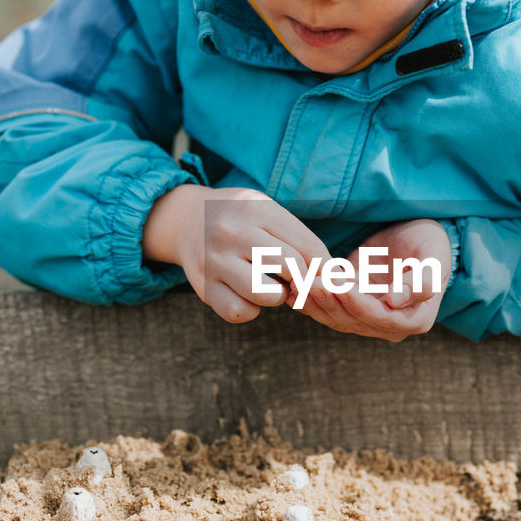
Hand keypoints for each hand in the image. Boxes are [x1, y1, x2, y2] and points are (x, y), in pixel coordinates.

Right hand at [142, 184, 329, 323]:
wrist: (185, 219)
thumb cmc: (240, 218)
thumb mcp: (266, 211)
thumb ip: (298, 238)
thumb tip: (335, 276)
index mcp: (254, 208)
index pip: (308, 246)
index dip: (325, 267)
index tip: (328, 276)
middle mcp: (231, 232)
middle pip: (291, 267)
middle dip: (303, 279)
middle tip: (298, 280)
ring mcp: (214, 261)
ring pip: (266, 294)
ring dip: (278, 296)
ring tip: (271, 284)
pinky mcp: (203, 287)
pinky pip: (240, 312)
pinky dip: (251, 309)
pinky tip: (248, 295)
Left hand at [288, 219, 451, 341]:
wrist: (415, 236)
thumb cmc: (430, 244)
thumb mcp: (435, 256)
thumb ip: (423, 281)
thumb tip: (396, 301)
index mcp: (416, 319)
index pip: (380, 317)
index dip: (357, 303)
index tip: (338, 285)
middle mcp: (390, 326)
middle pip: (353, 320)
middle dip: (329, 301)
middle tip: (309, 281)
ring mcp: (368, 319)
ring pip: (336, 318)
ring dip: (315, 302)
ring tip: (298, 283)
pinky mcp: (350, 307)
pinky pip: (327, 309)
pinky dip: (309, 301)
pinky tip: (293, 290)